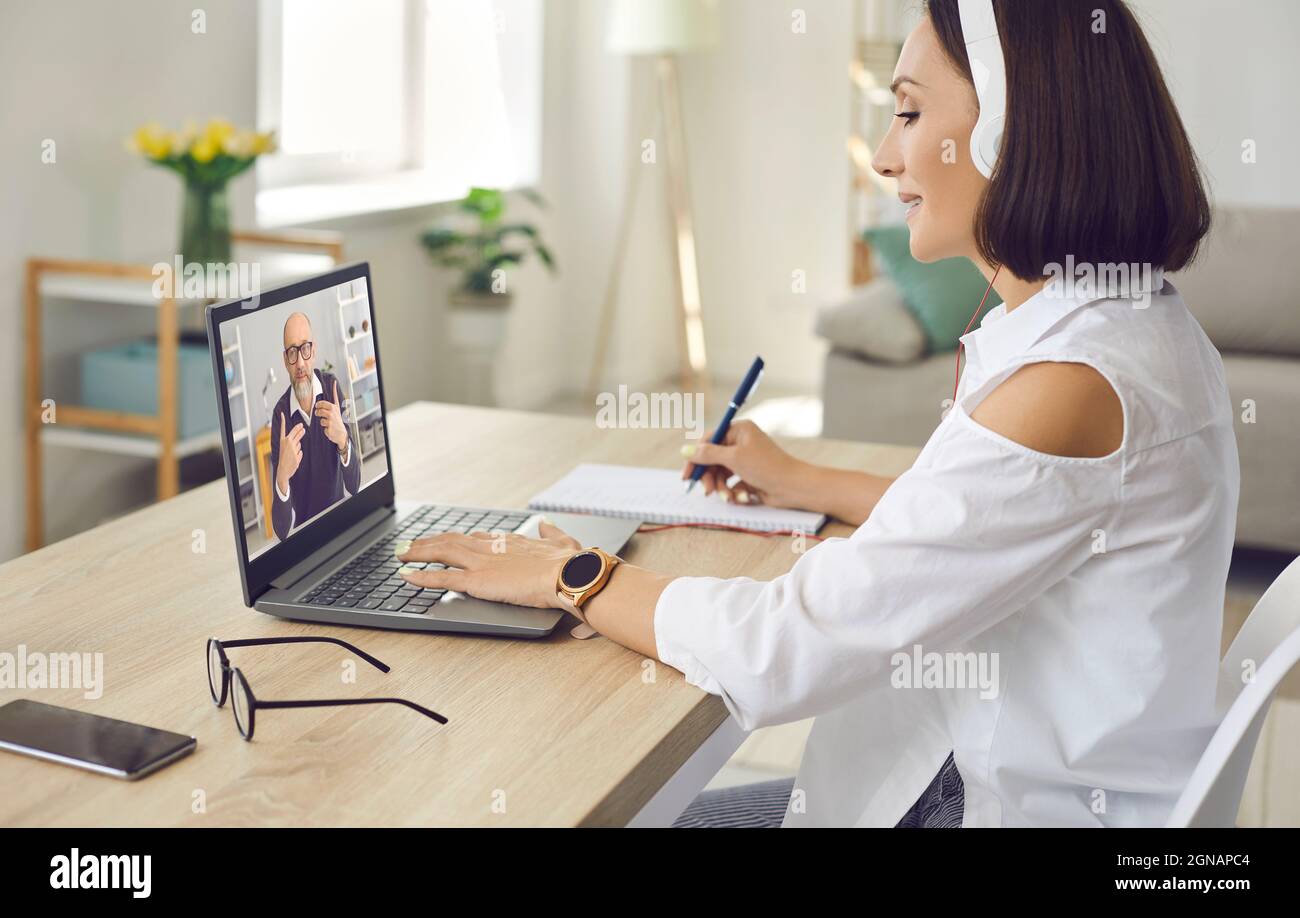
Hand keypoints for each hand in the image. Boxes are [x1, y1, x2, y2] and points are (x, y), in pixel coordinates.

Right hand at [275, 411, 304, 491]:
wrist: (282, 471)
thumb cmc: (284, 460)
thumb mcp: (285, 450)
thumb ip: (292, 444)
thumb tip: (299, 441)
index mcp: (282, 441)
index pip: (283, 429)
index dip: (283, 421)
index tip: (282, 414)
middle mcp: (287, 443)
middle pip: (295, 432)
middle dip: (300, 429)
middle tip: (303, 427)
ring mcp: (293, 448)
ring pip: (299, 442)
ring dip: (298, 443)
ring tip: (295, 447)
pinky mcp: (297, 453)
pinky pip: (300, 451)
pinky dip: (299, 454)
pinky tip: (294, 458)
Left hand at [314, 379, 348, 451]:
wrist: (342, 435)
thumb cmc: (337, 423)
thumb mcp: (337, 413)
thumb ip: (332, 404)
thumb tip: (331, 392)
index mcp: (336, 408)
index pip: (335, 397)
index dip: (335, 389)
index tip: (334, 382)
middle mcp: (334, 412)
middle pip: (320, 407)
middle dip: (317, 410)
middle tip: (318, 413)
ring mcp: (331, 419)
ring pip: (319, 416)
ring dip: (321, 420)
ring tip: (326, 422)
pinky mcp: (329, 426)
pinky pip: (321, 425)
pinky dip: (323, 427)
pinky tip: (329, 428)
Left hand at [396, 520, 583, 608]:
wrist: (568, 573)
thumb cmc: (569, 562)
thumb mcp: (562, 541)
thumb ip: (551, 532)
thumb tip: (546, 522)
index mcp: (510, 541)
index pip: (476, 537)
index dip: (457, 538)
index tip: (445, 539)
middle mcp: (491, 547)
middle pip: (452, 540)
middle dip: (429, 542)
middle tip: (411, 544)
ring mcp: (481, 562)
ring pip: (441, 553)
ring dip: (419, 553)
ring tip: (402, 554)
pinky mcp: (477, 580)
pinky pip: (442, 577)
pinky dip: (422, 576)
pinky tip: (406, 576)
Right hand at [681, 419, 808, 507]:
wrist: (792, 487)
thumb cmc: (766, 467)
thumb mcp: (733, 458)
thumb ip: (707, 454)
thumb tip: (684, 450)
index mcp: (738, 430)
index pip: (708, 440)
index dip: (695, 458)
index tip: (687, 475)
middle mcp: (740, 443)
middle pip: (712, 459)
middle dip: (709, 477)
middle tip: (706, 491)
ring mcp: (745, 460)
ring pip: (720, 474)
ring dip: (721, 488)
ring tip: (728, 497)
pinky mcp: (748, 476)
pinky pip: (731, 483)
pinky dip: (733, 492)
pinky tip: (742, 498)